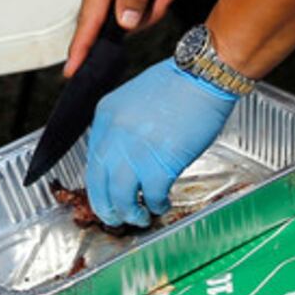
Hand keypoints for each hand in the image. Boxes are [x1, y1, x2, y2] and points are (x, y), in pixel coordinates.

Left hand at [84, 57, 236, 227]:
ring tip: (139, 218)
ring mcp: (136, 149)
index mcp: (105, 115)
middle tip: (114, 218)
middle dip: (106, 207)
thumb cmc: (177, 86)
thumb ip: (122, 127)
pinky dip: (156, 205)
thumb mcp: (134, 99)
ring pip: (121, 196)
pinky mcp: (161, 162)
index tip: (106, 194)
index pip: (92, 160)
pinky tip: (161, 204)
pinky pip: (152, 195)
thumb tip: (121, 157)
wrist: (202, 77)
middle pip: (99, 182)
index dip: (99, 184)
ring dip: (129, 213)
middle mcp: (114, 133)